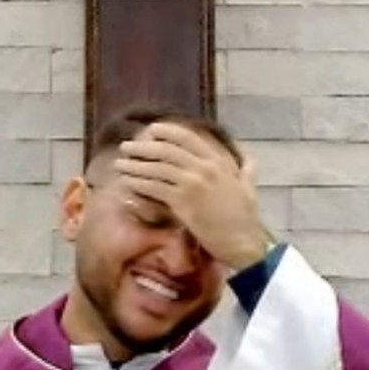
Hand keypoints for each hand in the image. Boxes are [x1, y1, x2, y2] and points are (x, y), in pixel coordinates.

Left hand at [113, 122, 269, 270]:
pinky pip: (154, 187)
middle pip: (167, 150)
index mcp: (219, 161)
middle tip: (127, 146)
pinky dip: (138, 183)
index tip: (151, 130)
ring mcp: (192, 183)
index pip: (188, 138)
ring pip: (157, 167)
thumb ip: (246, 171)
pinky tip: (126, 182)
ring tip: (119, 164)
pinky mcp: (182, 201)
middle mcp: (205, 167)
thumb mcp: (249, 188)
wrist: (241, 240)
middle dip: (143, 146)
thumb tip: (248, 161)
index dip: (167, 131)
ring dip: (135, 164)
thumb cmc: (245, 218)